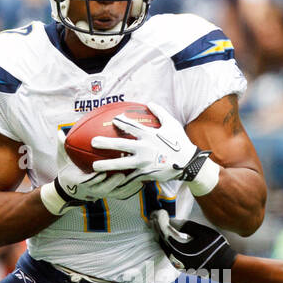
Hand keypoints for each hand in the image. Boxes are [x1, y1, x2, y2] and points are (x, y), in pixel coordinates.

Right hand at [43, 128, 150, 210]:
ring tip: (140, 174)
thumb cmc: (67, 172)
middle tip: (124, 169)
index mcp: (82, 182)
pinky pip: (124, 192)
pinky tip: (144, 179)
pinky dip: (134, 187)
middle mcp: (94, 190)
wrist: (70, 190)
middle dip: (115, 180)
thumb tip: (60, 132)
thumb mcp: (62, 160)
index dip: (96, 177)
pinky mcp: (112, 194)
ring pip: (118, 191)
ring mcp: (104, 193)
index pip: (89, 181)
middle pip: (106, 187)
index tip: (102, 169)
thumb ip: (62, 147)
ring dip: (128, 184)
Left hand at [89, 103, 206, 185]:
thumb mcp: (172, 124)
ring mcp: (144, 162)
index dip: (120, 122)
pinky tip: (110, 180)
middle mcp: (144, 148)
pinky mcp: (146, 174)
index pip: (131, 126)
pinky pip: (131, 176)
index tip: (112, 120)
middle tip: (93, 142)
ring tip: (95, 166)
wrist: (188, 163)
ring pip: (122, 164)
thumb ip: (160, 112)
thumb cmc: (180, 142)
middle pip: (121, 145)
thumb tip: (149, 103)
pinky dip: (120, 179)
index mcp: (149, 135)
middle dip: (106, 143)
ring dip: (107, 165)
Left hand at [151, 211, 235, 272]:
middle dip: (157, 227)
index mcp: (179, 248)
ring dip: (160, 234)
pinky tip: (166, 235)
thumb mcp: (202, 232)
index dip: (160, 220)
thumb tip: (171, 221)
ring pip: (163, 246)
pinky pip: (168, 252)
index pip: (164, 231)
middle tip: (154, 215)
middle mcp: (174, 258)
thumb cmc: (215, 247)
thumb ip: (185, 226)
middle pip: (161, 239)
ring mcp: (177, 263)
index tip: (159, 211)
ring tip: (158, 223)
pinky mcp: (180, 265)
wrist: (224, 266)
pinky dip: (165, 242)